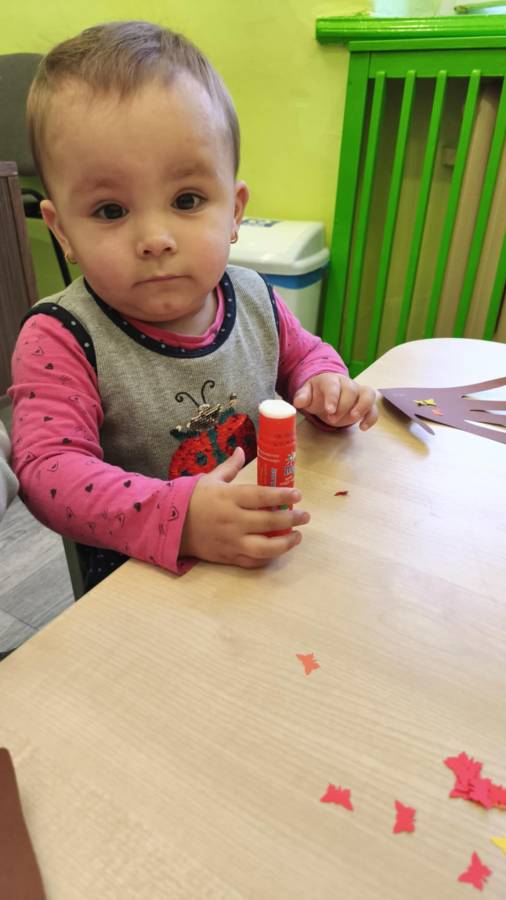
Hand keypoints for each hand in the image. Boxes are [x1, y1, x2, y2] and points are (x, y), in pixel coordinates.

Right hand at [180, 447, 309, 567]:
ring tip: (297, 536)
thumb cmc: (192, 499)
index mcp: (228, 498)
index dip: (281, 496)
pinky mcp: (227, 556)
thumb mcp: (210, 479)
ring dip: (285, 543)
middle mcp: (232, 520)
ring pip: (264, 547)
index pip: (261, 496)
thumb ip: (230, 466)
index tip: (297, 494)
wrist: (169, 526)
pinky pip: (252, 561)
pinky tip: (278, 549)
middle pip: (268, 522)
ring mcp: (230, 541)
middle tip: (305, 516)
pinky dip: (268, 557)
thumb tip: (241, 450)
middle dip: (291, 519)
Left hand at [293, 373, 377, 429]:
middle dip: (343, 406)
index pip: (333, 386)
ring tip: (353, 420)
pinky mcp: (366, 403)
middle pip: (351, 390)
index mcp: (331, 380)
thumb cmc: (317, 393)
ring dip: (362, 407)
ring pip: (368, 394)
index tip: (329, 410)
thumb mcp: (307, 394)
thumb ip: (303, 396)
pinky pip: (374, 408)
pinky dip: (371, 418)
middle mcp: (347, 384)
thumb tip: (298, 402)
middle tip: (332, 419)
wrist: (328, 392)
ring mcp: (359, 392)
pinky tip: (362, 428)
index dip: (332, 398)